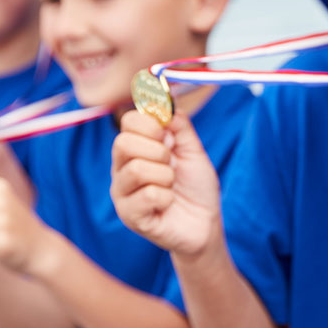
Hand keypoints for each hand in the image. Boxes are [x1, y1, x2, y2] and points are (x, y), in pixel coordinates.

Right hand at [111, 111, 222, 255]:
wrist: (206, 224)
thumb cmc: (196, 187)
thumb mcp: (193, 150)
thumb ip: (179, 126)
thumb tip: (163, 103)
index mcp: (135, 149)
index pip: (128, 121)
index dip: (152, 124)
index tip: (169, 137)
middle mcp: (122, 168)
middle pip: (123, 143)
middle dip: (159, 151)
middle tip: (171, 165)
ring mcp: (122, 193)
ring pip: (136, 170)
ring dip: (166, 176)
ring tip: (171, 185)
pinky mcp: (129, 216)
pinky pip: (149, 195)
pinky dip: (167, 197)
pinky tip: (168, 203)